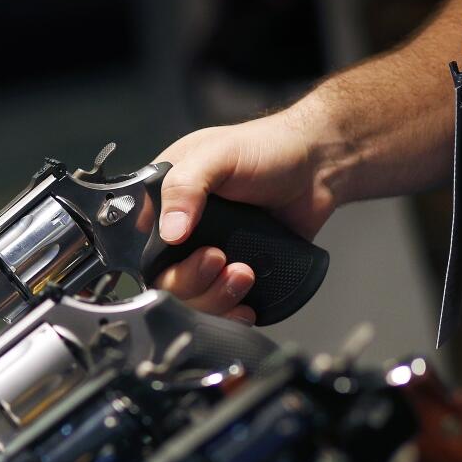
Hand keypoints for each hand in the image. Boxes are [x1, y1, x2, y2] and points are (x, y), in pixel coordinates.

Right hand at [152, 110, 337, 323]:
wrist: (319, 167)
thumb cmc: (267, 148)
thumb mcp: (217, 154)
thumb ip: (185, 186)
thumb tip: (170, 232)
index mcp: (165, 202)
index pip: (142, 247)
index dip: (162, 262)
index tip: (199, 251)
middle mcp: (182, 232)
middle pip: (167, 281)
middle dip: (194, 282)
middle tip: (222, 260)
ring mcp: (209, 254)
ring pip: (193, 298)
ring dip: (216, 297)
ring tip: (244, 274)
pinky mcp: (235, 271)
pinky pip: (221, 305)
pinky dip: (231, 313)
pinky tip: (245, 305)